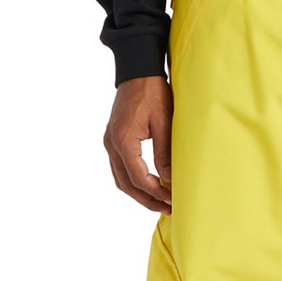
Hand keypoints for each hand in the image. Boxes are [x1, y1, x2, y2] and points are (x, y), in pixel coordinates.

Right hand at [104, 74, 172, 213]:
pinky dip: (132, 180)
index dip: (155, 194)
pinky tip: (149, 185)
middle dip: (146, 200)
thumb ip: (164, 152)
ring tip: (159, 202)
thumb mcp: (164, 123)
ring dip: (139, 193)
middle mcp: (111, 144)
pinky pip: (119, 167)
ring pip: (120, 178)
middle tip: (167, 209)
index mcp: (123, 141)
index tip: (172, 201)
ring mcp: (109, 142)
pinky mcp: (113, 139)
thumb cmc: (153, 93)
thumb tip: (167, 180)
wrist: (137, 71)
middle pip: (126, 184)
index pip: (138, 178)